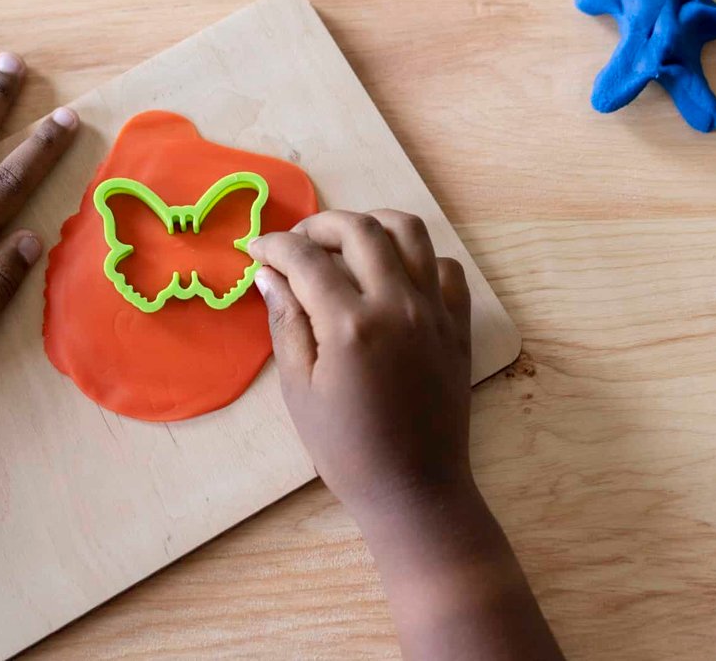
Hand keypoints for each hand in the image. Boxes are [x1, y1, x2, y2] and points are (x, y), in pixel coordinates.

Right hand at [248, 210, 472, 517]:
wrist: (415, 490)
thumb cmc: (346, 450)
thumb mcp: (300, 390)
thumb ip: (287, 323)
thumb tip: (269, 274)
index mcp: (351, 324)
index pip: (306, 258)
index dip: (274, 246)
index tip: (257, 250)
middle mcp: (398, 305)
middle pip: (359, 229)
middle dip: (319, 225)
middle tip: (296, 244)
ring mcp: (435, 311)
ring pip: (409, 232)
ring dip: (372, 224)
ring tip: (345, 243)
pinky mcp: (458, 325)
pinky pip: (446, 268)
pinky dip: (418, 259)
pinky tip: (393, 277)